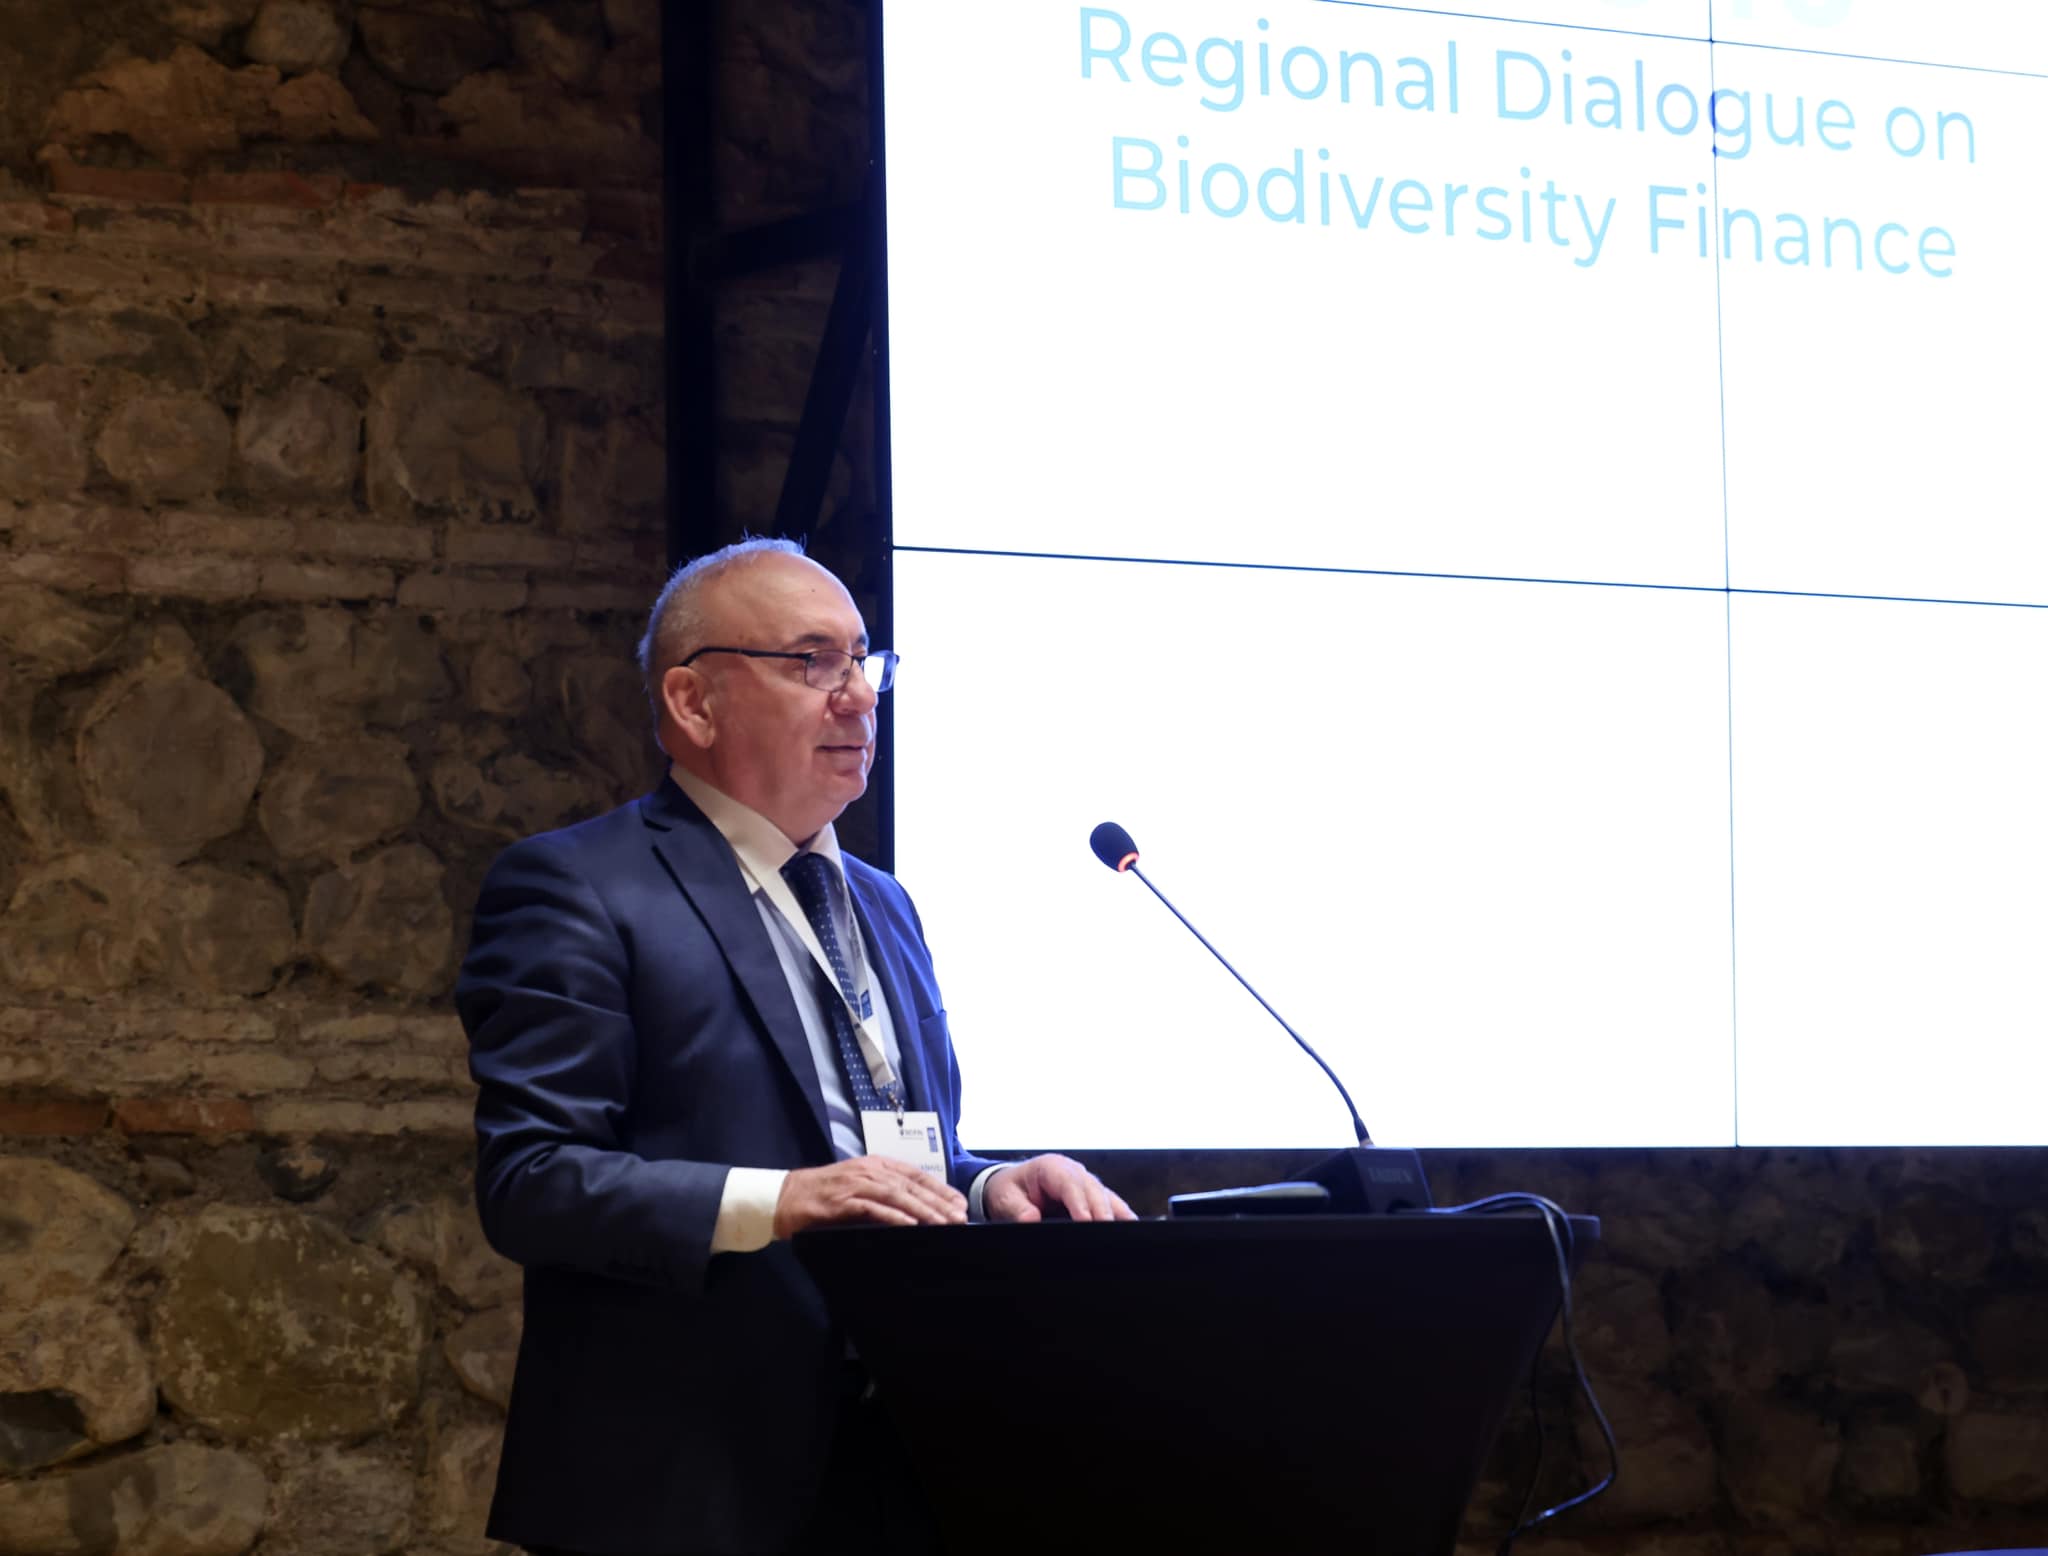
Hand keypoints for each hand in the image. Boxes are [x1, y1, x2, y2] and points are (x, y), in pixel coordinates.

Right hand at [773, 1155, 967, 1238]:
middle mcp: (869, 1171)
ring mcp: (855, 1184)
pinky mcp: (841, 1202)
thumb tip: (918, 1210)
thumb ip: (884, 1193)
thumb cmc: (825, 1195)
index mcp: (876, 1165)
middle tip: (959, 1217)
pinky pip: (872, 1208)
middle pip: (911, 1185)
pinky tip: (910, 1225)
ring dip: (922, 1209)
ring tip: (942, 1222)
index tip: (960, 1203)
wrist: (785, 1198)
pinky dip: (893, 1216)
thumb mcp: (859, 1187)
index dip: (939, 1188)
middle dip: (938, 1202)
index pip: (915, 1175)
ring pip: (896, 1196)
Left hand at [983, 1154, 1135, 1223]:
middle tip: (1107, 1230)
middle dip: (1101, 1209)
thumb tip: (1031, 1219)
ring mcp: (1085, 1183)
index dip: (1079, 1201)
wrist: (1011, 1186)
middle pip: (1092, 1189)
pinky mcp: (1092, 1196)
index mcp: (1051, 1167)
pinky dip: (1120, 1214)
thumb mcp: (1006, 1199)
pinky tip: (1130, 1227)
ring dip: (1115, 1212)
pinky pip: (1110, 1204)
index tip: (1085, 1220)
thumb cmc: (1010, 1190)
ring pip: (1106, 1196)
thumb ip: (1018, 1209)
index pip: (1069, 1183)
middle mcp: (1073, 1171)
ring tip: (1127, 1230)